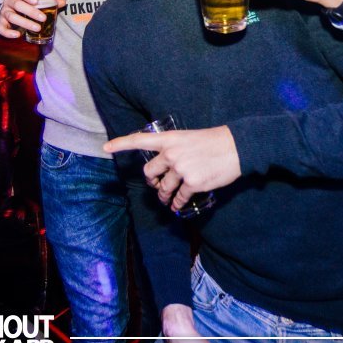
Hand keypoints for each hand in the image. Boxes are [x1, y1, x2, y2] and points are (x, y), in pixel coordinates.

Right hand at [0, 0, 57, 38]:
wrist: (8, 11)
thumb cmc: (24, 3)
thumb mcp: (33, 0)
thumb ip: (46, 1)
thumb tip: (63, 2)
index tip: (36, 1)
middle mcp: (8, 1)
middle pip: (17, 4)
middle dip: (31, 12)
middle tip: (43, 18)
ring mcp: (3, 12)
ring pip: (11, 16)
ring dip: (25, 23)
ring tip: (38, 28)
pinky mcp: (0, 23)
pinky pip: (1, 28)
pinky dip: (8, 33)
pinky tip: (18, 35)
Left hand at [104, 126, 239, 212]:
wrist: (236, 147)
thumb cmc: (213, 141)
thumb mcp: (188, 138)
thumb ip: (174, 150)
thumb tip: (167, 168)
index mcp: (169, 139)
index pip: (140, 140)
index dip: (120, 144)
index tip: (106, 148)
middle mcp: (171, 153)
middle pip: (149, 172)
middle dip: (152, 182)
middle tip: (157, 186)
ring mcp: (181, 168)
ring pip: (163, 188)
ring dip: (164, 196)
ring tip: (167, 199)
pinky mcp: (192, 182)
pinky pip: (179, 197)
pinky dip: (178, 203)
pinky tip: (179, 204)